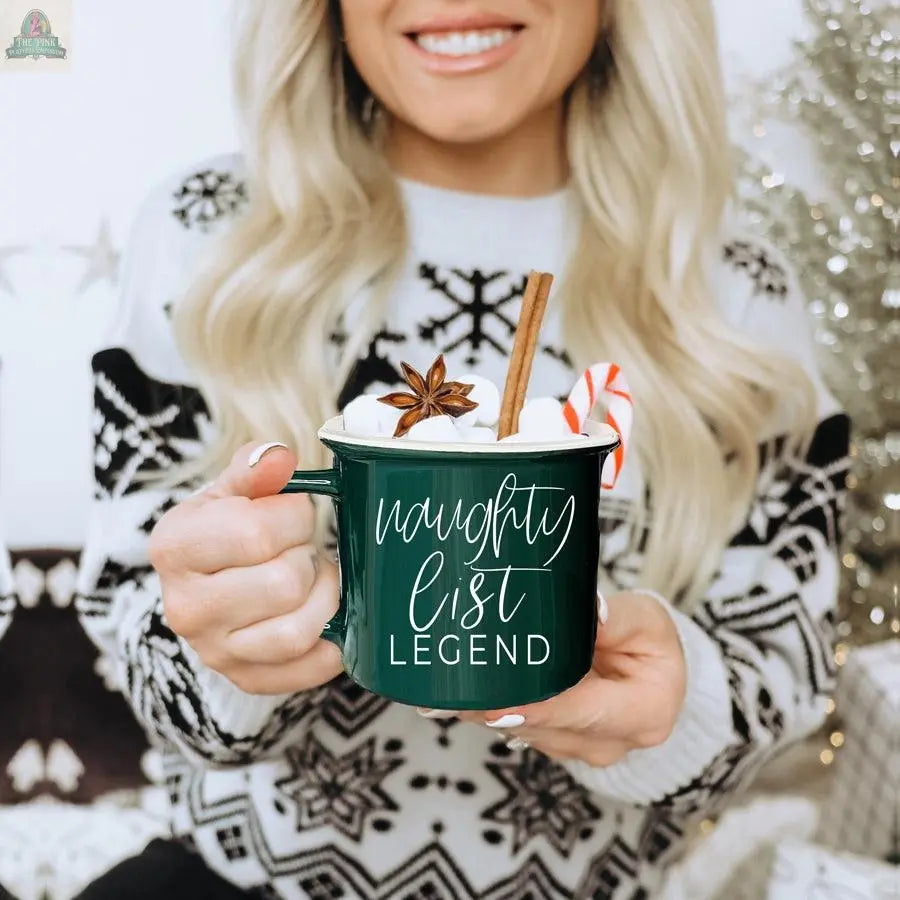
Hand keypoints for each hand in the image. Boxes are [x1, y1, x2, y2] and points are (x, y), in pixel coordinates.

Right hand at [149, 442, 342, 694]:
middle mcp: (185, 608)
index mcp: (175, 548)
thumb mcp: (232, 491)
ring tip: (316, 579)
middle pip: (283, 583)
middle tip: (303, 548)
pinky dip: (332, 643)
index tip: (294, 512)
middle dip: (308, 557)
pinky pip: (308, 669)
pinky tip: (327, 617)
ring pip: (297, 632)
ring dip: (324, 598)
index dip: (295, 516)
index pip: (257, 533)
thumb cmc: (225, 531)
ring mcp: (214, 651)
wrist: (206, 585)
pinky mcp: (246, 679)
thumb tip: (279, 458)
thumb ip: (255, 469)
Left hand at [451, 592, 686, 765]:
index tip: (497, 703)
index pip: (582, 712)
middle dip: (499, 709)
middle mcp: (612, 743)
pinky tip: (463, 694)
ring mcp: (583, 750)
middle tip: (457, 690)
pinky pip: (521, 729)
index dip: (539, 708)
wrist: (653, 674)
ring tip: (453, 688)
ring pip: (527, 732)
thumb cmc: (651, 645)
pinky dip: (494, 711)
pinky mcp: (558, 744)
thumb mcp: (648, 621)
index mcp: (645, 714)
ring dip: (489, 712)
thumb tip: (592, 615)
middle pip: (547, 726)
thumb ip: (621, 618)